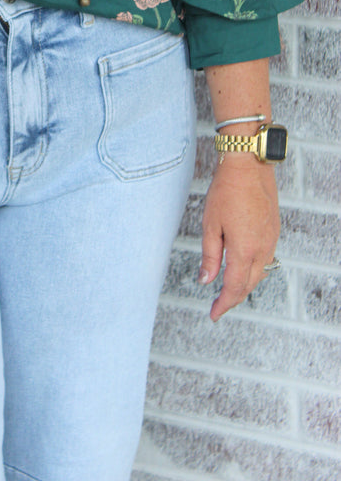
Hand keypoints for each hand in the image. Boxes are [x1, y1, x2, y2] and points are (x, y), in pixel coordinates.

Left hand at [199, 153, 279, 320]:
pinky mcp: (274, 231)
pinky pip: (266, 259)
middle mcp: (262, 249)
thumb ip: (210, 256)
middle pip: (249, 284)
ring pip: (259, 273)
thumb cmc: (226, 192)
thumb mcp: (210, 225)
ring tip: (229, 289)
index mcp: (244, 250)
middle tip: (219, 305)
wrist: (248, 166)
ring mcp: (271, 240)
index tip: (214, 314)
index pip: (234, 288)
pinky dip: (254, 270)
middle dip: (234, 298)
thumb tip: (206, 280)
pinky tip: (243, 267)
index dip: (223, 304)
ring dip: (245, 284)